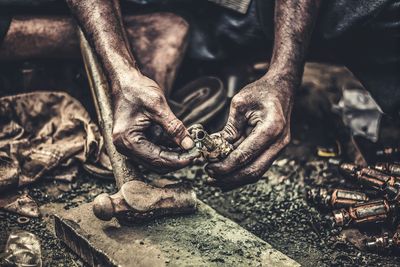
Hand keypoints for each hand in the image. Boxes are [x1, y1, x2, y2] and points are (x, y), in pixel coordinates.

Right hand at [112, 73, 197, 172]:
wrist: (125, 81)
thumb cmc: (136, 90)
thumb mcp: (158, 107)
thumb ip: (174, 127)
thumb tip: (188, 144)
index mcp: (127, 140)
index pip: (157, 159)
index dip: (178, 160)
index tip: (194, 155)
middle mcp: (125, 146)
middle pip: (156, 163)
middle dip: (176, 160)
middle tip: (194, 152)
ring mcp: (128, 145)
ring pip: (155, 159)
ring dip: (173, 156)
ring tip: (190, 147)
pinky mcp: (135, 141)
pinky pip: (153, 151)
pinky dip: (167, 149)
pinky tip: (180, 143)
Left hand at [206, 72, 294, 189]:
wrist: (282, 89)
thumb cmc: (262, 92)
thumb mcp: (240, 104)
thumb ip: (230, 128)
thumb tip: (216, 149)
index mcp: (271, 128)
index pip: (245, 155)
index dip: (226, 166)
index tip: (209, 168)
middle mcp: (278, 142)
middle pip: (253, 171)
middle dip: (229, 178)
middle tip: (209, 177)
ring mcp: (278, 148)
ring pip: (256, 173)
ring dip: (234, 179)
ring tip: (214, 180)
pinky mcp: (273, 150)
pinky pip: (257, 166)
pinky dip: (241, 174)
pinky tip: (225, 177)